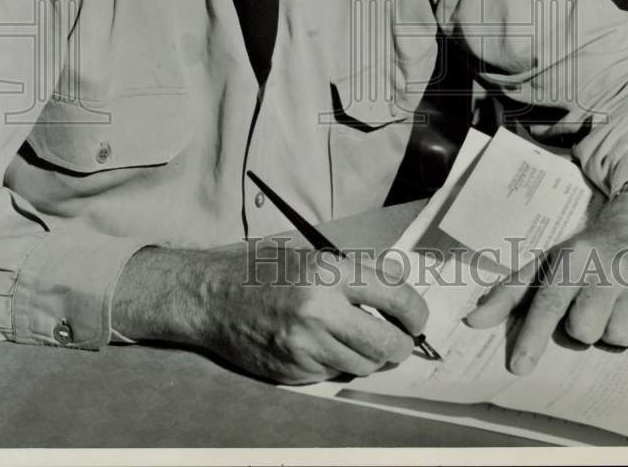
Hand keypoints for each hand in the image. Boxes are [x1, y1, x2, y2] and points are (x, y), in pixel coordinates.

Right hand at [113, 240, 427, 383]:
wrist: (209, 296)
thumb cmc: (257, 269)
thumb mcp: (306, 255)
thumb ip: (348, 272)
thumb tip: (393, 293)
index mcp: (327, 271)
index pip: (394, 294)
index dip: (415, 310)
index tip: (418, 317)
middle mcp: (320, 309)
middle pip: (387, 342)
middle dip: (402, 344)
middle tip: (402, 339)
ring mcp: (306, 345)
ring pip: (364, 363)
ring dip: (370, 356)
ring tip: (360, 340)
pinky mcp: (294, 370)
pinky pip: (334, 373)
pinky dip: (338, 363)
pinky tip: (323, 346)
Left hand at [465, 191, 627, 374]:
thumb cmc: (585, 253)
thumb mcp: (546, 262)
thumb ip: (509, 293)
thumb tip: (472, 321)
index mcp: (573, 258)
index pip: (548, 303)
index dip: (533, 337)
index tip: (518, 367)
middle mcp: (609, 268)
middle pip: (583, 331)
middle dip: (581, 327)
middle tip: (588, 305)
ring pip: (617, 339)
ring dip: (612, 331)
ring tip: (613, 305)